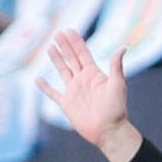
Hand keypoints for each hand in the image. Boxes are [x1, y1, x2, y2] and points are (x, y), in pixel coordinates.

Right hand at [36, 30, 142, 161]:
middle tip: (58, 33)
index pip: (83, 54)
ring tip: (50, 47)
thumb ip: (116, 66)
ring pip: (62, 71)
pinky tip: (38, 79)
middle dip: (65, 46)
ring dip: (57, 59)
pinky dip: (45, 87)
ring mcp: (74, 91)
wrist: (108, 131)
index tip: (70, 30)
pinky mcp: (67, 104)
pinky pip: (53, 93)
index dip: (76, 42)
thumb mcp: (117, 85)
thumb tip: (123, 47)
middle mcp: (83, 80)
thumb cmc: (116, 109)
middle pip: (72, 58)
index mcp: (94, 74)